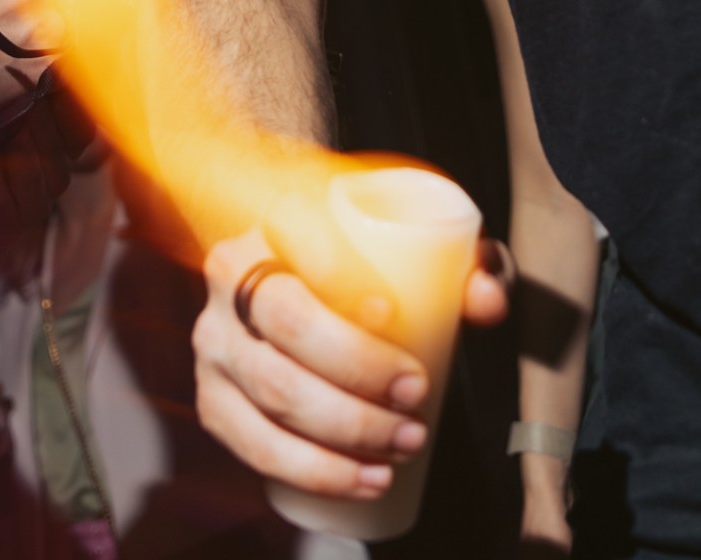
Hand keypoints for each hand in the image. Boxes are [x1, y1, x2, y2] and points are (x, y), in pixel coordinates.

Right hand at [193, 223, 508, 502]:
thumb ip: (463, 267)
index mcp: (275, 220)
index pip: (293, 231)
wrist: (303, 286)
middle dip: (358, 368)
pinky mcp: (215, 401)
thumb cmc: (368, 268)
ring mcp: (215, 341)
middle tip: (417, 393)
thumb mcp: (416, 251)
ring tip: (405, 442)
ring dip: (346, 431)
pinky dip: (315, 471)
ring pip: (272, 392)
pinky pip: (256, 446)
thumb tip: (486, 302)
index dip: (336, 269)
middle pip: (287, 322)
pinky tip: (363, 479)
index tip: (387, 309)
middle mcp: (232, 276)